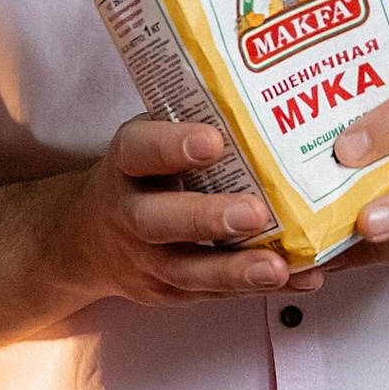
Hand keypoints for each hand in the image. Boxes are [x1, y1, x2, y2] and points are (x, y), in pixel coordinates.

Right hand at [58, 119, 322, 304]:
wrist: (88, 239)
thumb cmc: (142, 175)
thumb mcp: (150, 140)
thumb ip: (193, 124)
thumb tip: (274, 94)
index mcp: (125, 165)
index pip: (138, 151)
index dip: (172, 146)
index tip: (212, 141)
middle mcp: (128, 214)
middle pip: (156, 220)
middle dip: (205, 218)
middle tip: (254, 212)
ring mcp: (145, 260)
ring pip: (185, 271)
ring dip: (235, 270)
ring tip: (280, 267)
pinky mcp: (168, 293)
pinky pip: (213, 295)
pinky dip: (257, 289)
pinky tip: (300, 279)